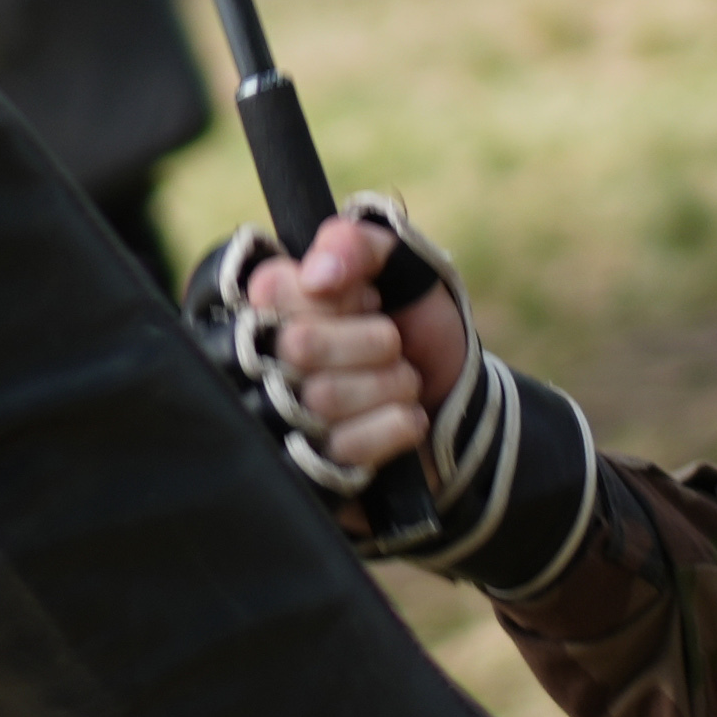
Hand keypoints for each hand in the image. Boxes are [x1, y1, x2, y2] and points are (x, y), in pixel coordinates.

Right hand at [181, 200, 594, 596]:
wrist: (455, 399)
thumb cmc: (415, 324)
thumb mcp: (399, 265)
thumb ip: (358, 242)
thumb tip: (319, 274)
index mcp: (268, 308)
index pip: (275, 290)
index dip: (340, 296)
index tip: (369, 299)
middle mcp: (260, 364)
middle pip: (299, 347)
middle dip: (370, 340)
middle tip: (390, 341)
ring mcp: (280, 424)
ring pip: (323, 398)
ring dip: (390, 383)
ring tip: (402, 380)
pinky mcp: (310, 474)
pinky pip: (347, 449)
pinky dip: (396, 425)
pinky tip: (407, 416)